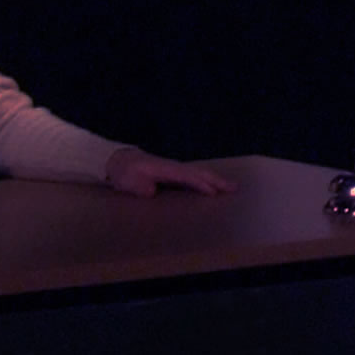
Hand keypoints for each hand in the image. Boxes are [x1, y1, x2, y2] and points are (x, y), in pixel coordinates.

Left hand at [103, 150, 232, 198]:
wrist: (120, 162)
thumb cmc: (125, 173)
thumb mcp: (127, 181)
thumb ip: (139, 186)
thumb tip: (151, 191)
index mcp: (164, 169)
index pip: (186, 176)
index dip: (199, 183)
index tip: (213, 191)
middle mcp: (174, 168)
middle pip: (199, 172)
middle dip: (217, 180)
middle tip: (235, 188)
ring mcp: (176, 171)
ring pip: (200, 174)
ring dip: (216, 180)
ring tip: (232, 188)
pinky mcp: (176, 176)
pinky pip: (196, 178)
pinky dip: (208, 181)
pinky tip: (216, 188)